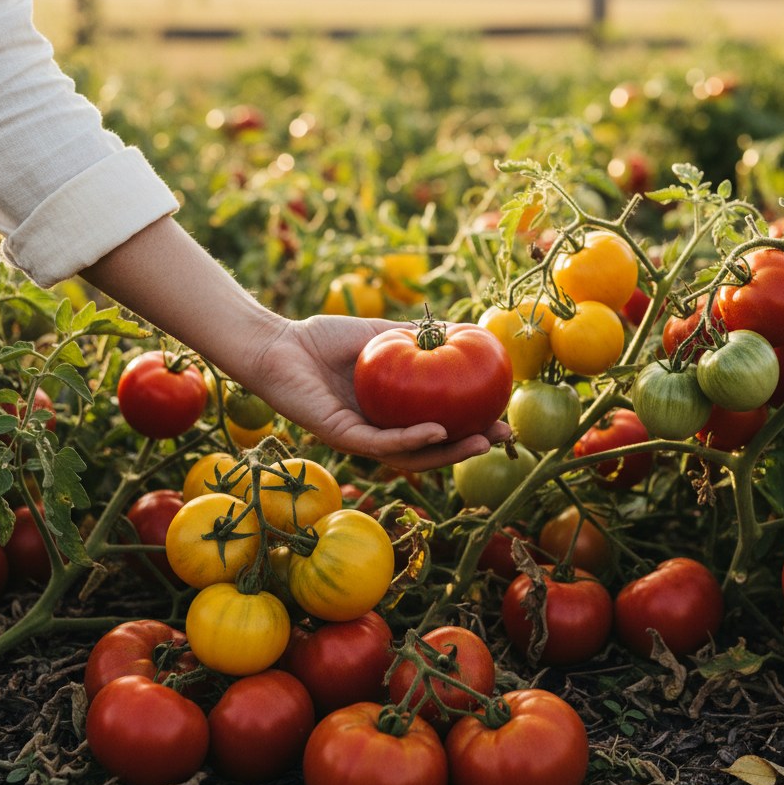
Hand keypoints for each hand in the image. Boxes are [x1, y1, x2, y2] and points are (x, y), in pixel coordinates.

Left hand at [250, 314, 511, 471]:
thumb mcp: (382, 334)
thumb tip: (464, 328)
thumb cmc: (324, 338)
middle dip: (469, 447)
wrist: (280, 344)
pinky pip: (381, 444)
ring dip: (448, 453)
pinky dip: (412, 439)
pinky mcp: (341, 436)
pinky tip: (437, 431)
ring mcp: (361, 438)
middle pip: (431, 450)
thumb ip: (418, 336)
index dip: (471, 425)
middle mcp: (379, 431)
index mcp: (390, 412)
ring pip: (410, 456)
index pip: (438, 426)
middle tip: (502, 436)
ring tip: (479, 442)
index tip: (503, 413)